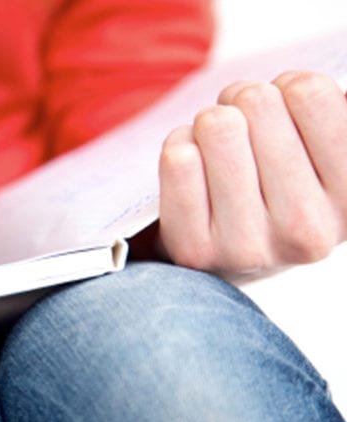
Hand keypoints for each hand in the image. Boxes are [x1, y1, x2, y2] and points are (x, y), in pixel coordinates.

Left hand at [159, 71, 346, 273]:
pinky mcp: (196, 250)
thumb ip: (327, 114)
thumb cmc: (276, 182)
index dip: (286, 88)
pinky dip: (179, 147)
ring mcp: (249, 247)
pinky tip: (193, 172)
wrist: (226, 249)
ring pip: (215, 126)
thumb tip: (314, 87)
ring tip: (217, 151)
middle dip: (240, 102)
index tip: (283, 114)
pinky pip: (179, 159)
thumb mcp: (321, 152)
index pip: (309, 92)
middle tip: (241, 131)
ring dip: (208, 125)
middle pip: (256, 102)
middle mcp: (307, 230)